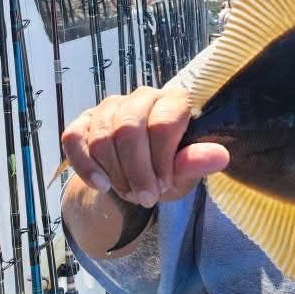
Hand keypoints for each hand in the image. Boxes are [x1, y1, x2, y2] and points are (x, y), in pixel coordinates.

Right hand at [61, 86, 228, 207]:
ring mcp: (110, 106)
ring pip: (101, 137)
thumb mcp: (186, 172)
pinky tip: (101, 185)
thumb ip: (198, 162)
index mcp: (174, 100)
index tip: (164, 186)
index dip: (161, 161)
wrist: (137, 176)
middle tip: (146, 197)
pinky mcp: (84, 120)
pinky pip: (73, 138)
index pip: (163, 124)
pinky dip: (86, 166)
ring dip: (114, 173)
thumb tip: (220, 157)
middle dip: (135, 170)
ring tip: (129, 191)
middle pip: (128, 129)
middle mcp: (142, 96)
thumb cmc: (169, 168)